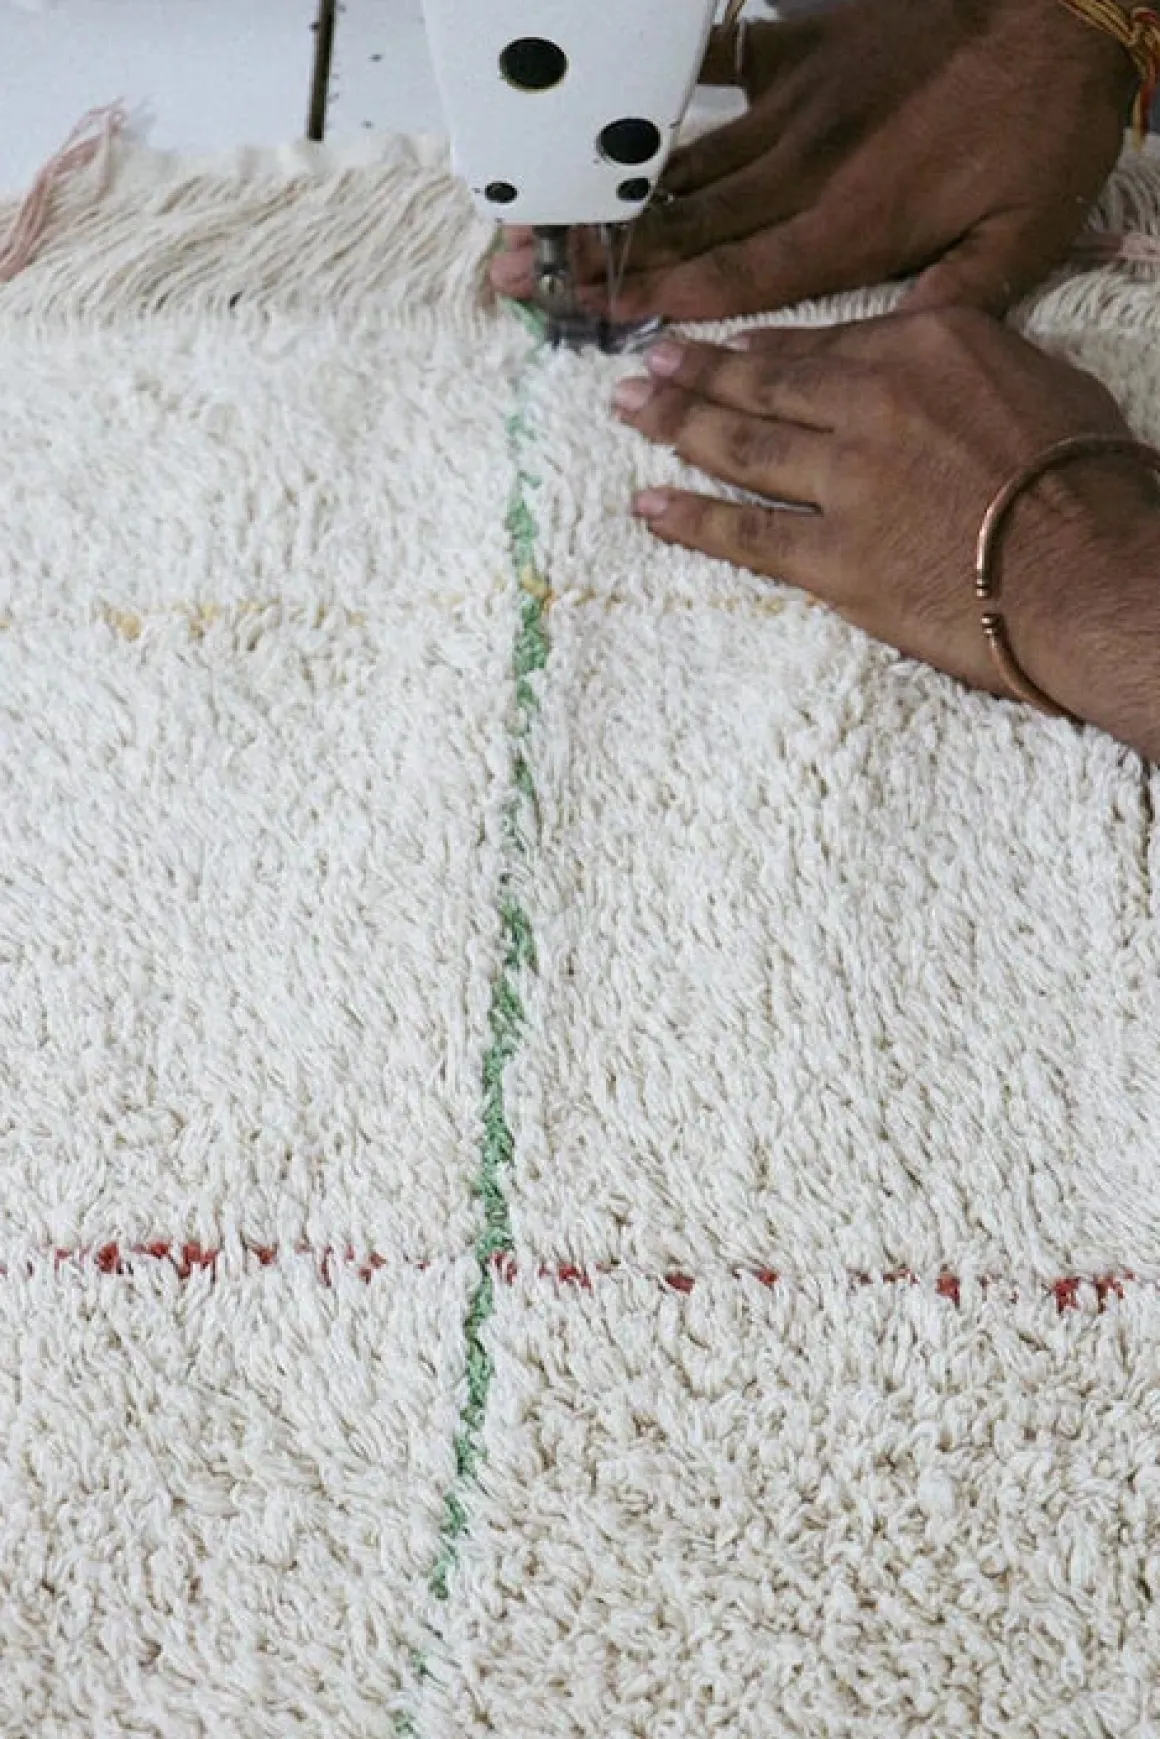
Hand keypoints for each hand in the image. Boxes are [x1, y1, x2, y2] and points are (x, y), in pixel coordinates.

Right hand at [489, 0, 1133, 319]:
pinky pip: (719, 65)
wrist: (1067, 6)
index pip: (730, 277)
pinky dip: (662, 85)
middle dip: (598, 256)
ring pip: (685, 159)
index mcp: (850, 227)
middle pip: (682, 224)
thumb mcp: (1020, 239)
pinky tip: (608, 103)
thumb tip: (877, 358)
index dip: (654, 299)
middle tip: (519, 275)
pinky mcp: (806, 46)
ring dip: (609, 192)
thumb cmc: (1046, 130)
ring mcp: (797, 103)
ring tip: (536, 211)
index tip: (587, 317)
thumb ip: (943, 305)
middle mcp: (804, 169)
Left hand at [612, 308, 1159, 754]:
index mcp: (927, 343)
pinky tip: (648, 505)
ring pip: (742, 446)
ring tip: (629, 413)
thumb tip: (931, 364)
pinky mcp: (832, 557)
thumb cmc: (1089, 479)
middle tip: (646, 366)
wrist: (1091, 569)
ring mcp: (845, 479)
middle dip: (695, 373)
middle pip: (764, 385)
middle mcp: (872, 399)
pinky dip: (690, 519)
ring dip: (676, 427)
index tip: (722, 347)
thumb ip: (966, 363)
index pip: (823, 344)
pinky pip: (745, 535)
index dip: (762, 348)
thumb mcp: (1038, 380)